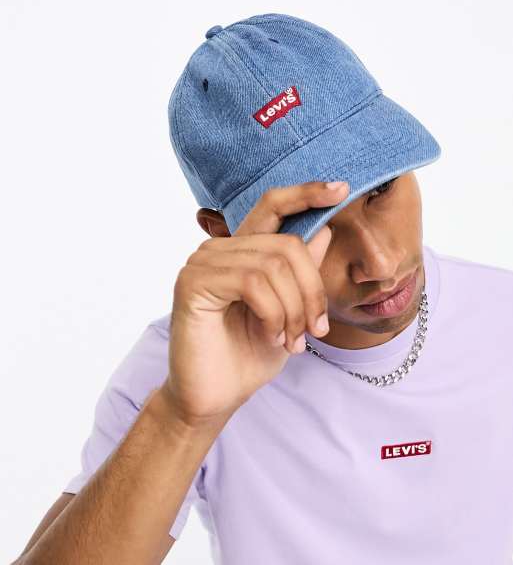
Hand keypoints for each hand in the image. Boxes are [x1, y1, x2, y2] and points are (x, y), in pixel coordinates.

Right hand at [161, 181, 349, 426]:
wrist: (215, 396)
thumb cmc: (249, 354)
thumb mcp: (290, 311)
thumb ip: (302, 271)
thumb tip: (324, 229)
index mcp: (242, 251)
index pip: (272, 206)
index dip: (306, 193)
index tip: (341, 188)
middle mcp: (220, 249)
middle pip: (287, 245)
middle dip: (312, 291)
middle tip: (316, 330)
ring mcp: (203, 262)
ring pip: (273, 264)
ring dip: (295, 309)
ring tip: (293, 340)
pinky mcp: (192, 282)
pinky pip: (252, 282)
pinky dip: (274, 313)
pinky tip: (271, 335)